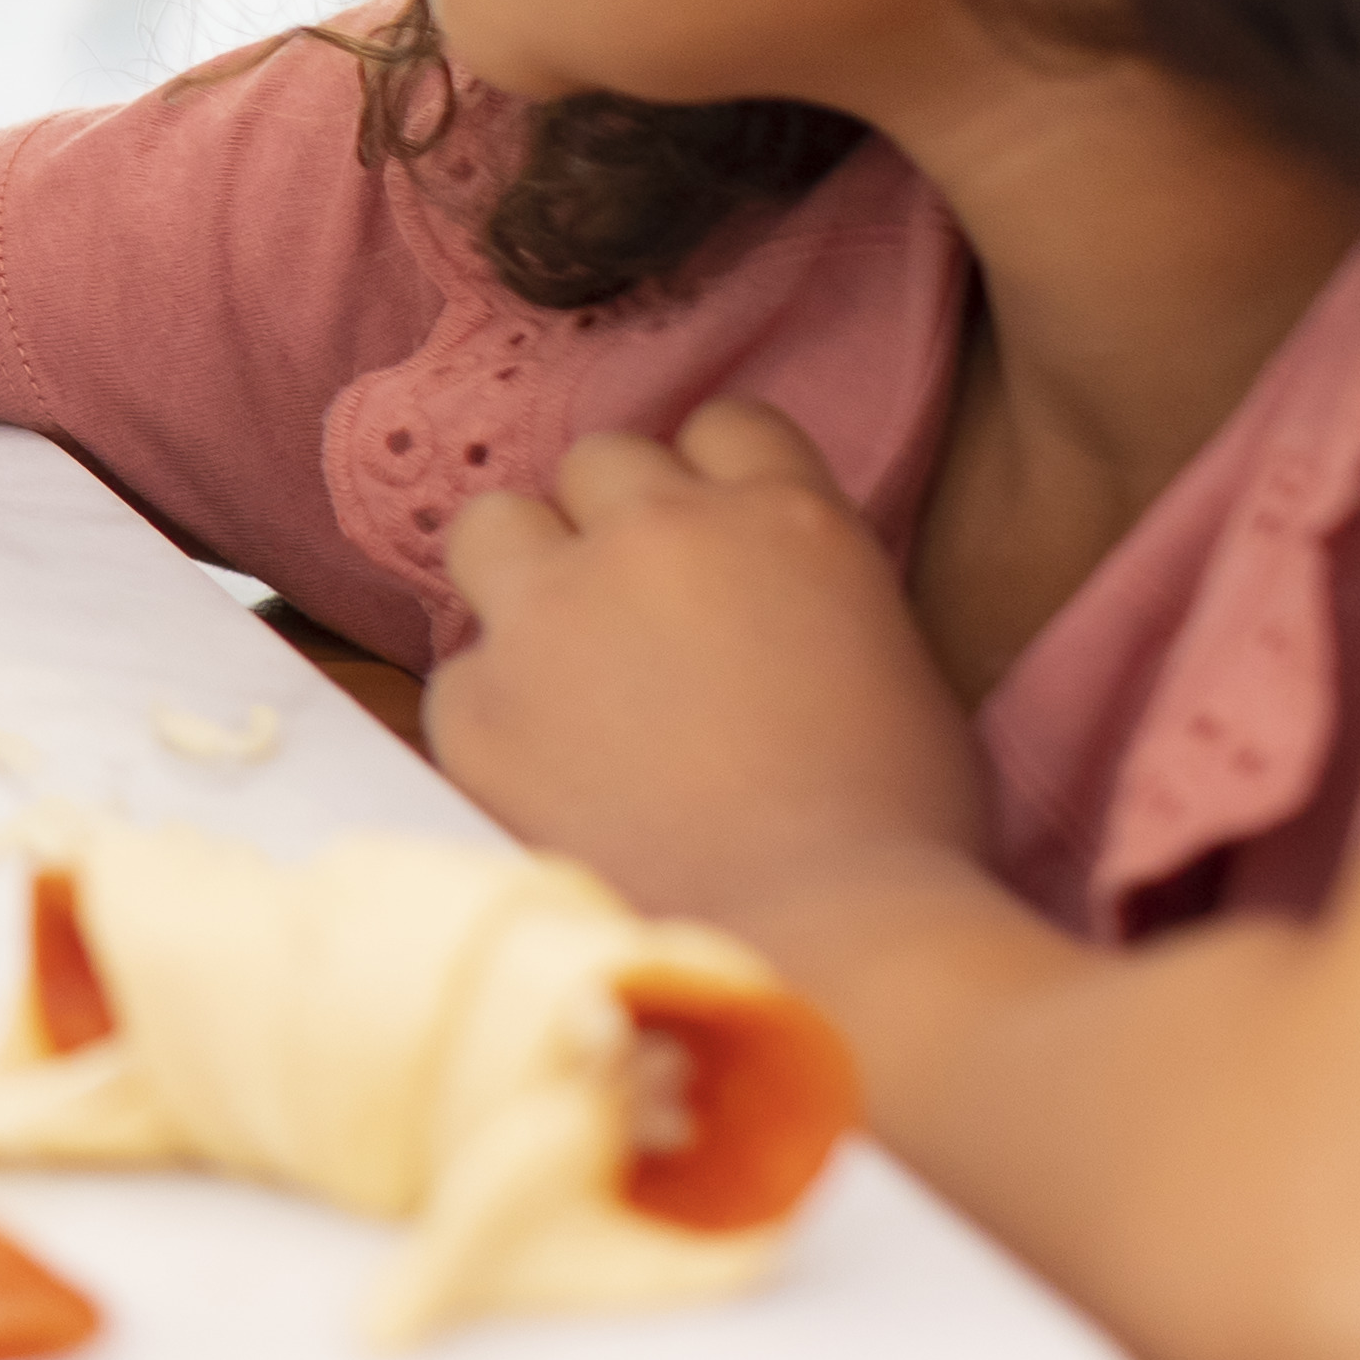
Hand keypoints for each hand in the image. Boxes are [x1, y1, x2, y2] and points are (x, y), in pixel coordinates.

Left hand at [427, 401, 985, 925]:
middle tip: (638, 622)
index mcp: (784, 518)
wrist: (830, 937)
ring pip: (494, 525)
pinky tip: (548, 781)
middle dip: (613, 526)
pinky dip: (494, 715)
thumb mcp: (895, 667)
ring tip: (563, 669)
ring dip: (524, 579)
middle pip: (599, 463)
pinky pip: (460, 673)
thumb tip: (772, 598)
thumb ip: (816, 594)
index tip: (717, 549)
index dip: (717, 482)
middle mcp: (658, 534)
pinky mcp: (480, 701)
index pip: (724, 422)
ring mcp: (556, 610)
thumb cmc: (899, 830)